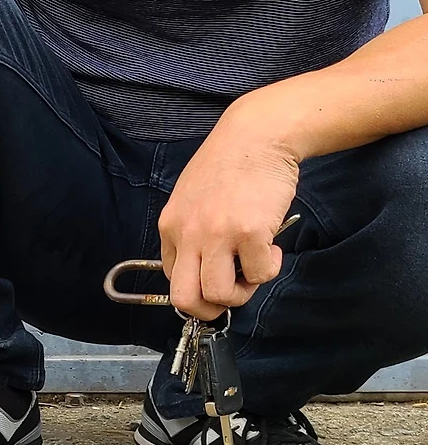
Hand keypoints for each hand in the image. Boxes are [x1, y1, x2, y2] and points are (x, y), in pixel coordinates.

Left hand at [159, 106, 300, 321]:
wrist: (257, 135)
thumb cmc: (230, 165)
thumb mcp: (191, 198)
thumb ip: (191, 231)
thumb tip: (202, 267)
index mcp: (171, 227)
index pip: (172, 280)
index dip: (198, 288)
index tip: (218, 278)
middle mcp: (188, 234)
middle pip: (185, 299)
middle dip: (210, 310)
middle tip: (232, 294)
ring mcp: (217, 234)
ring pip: (220, 294)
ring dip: (243, 292)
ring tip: (255, 268)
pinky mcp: (249, 232)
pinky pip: (258, 273)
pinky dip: (270, 269)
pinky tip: (273, 248)